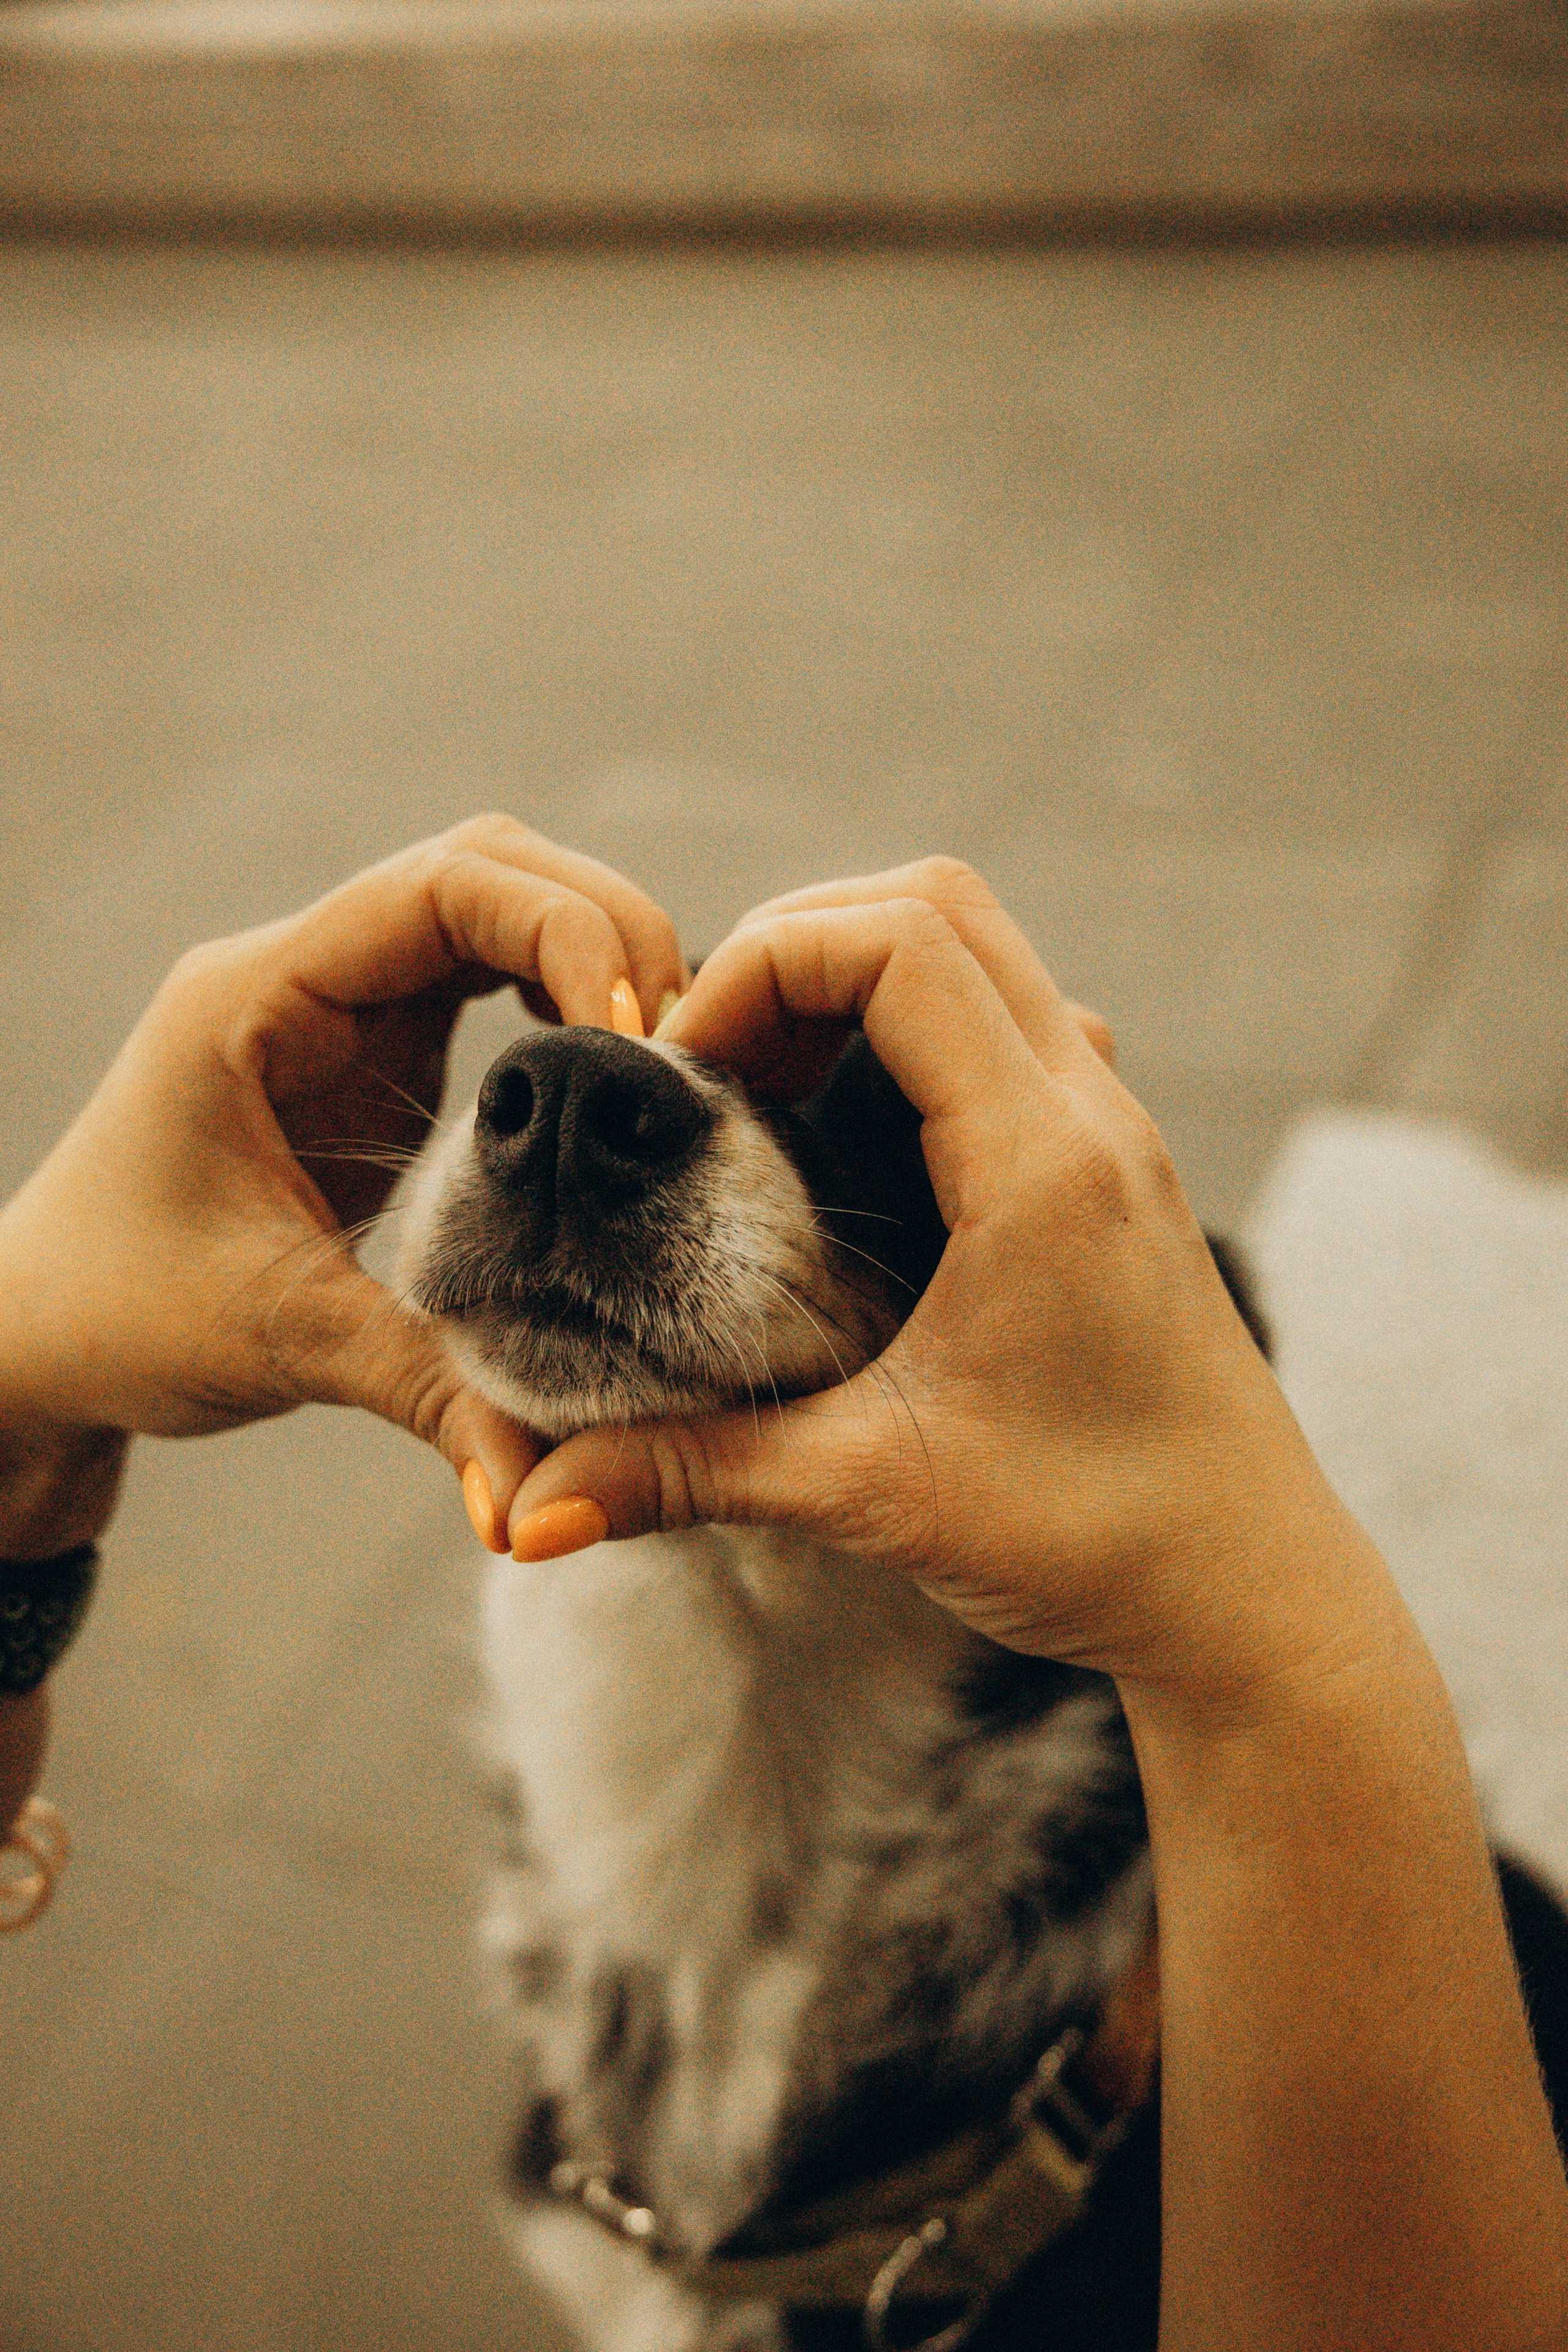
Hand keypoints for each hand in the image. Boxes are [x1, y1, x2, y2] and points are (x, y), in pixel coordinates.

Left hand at [0, 817, 685, 1547]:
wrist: (38, 1331)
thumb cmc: (116, 1317)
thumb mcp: (277, 1341)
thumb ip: (423, 1392)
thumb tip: (536, 1506)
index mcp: (254, 997)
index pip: (439, 888)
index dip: (561, 932)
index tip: (636, 1036)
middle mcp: (300, 973)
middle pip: (485, 867)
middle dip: (602, 929)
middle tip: (681, 1045)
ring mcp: (338, 1002)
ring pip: (495, 907)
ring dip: (591, 959)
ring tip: (663, 1064)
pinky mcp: (369, 1047)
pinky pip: (486, 978)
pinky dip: (562, 1003)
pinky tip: (611, 1079)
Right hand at [508, 858, 1367, 1707]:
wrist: (1249, 1594)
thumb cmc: (1091, 1542)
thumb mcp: (870, 1496)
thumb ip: (689, 1475)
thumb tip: (523, 1515)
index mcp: (1041, 1164)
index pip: (901, 944)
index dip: (764, 965)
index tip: (686, 1069)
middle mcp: (1095, 1116)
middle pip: (942, 906)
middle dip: (796, 946)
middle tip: (712, 1063)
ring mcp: (1117, 1131)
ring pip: (983, 952)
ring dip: (856, 981)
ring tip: (763, 1093)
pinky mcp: (1115, 1164)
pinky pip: (1009, 1019)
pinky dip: (910, 1027)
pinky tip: (843, 1141)